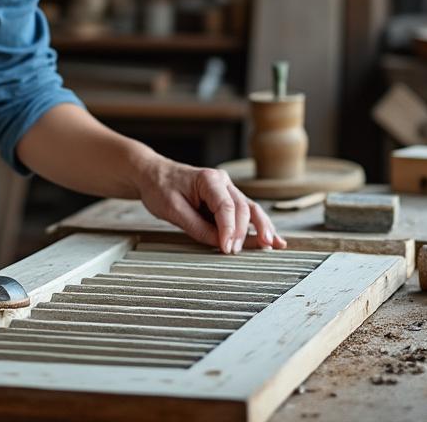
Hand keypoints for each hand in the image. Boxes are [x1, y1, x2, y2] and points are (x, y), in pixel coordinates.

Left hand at [133, 157, 286, 253]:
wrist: (154, 174)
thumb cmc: (160, 188)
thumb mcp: (172, 210)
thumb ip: (197, 227)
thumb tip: (220, 244)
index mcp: (209, 179)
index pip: (226, 206)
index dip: (229, 229)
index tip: (227, 248)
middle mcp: (223, 182)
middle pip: (243, 208)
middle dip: (243, 232)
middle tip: (235, 252)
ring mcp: (228, 190)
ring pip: (251, 210)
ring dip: (262, 228)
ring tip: (272, 245)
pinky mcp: (227, 200)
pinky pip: (246, 214)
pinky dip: (259, 227)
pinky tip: (273, 239)